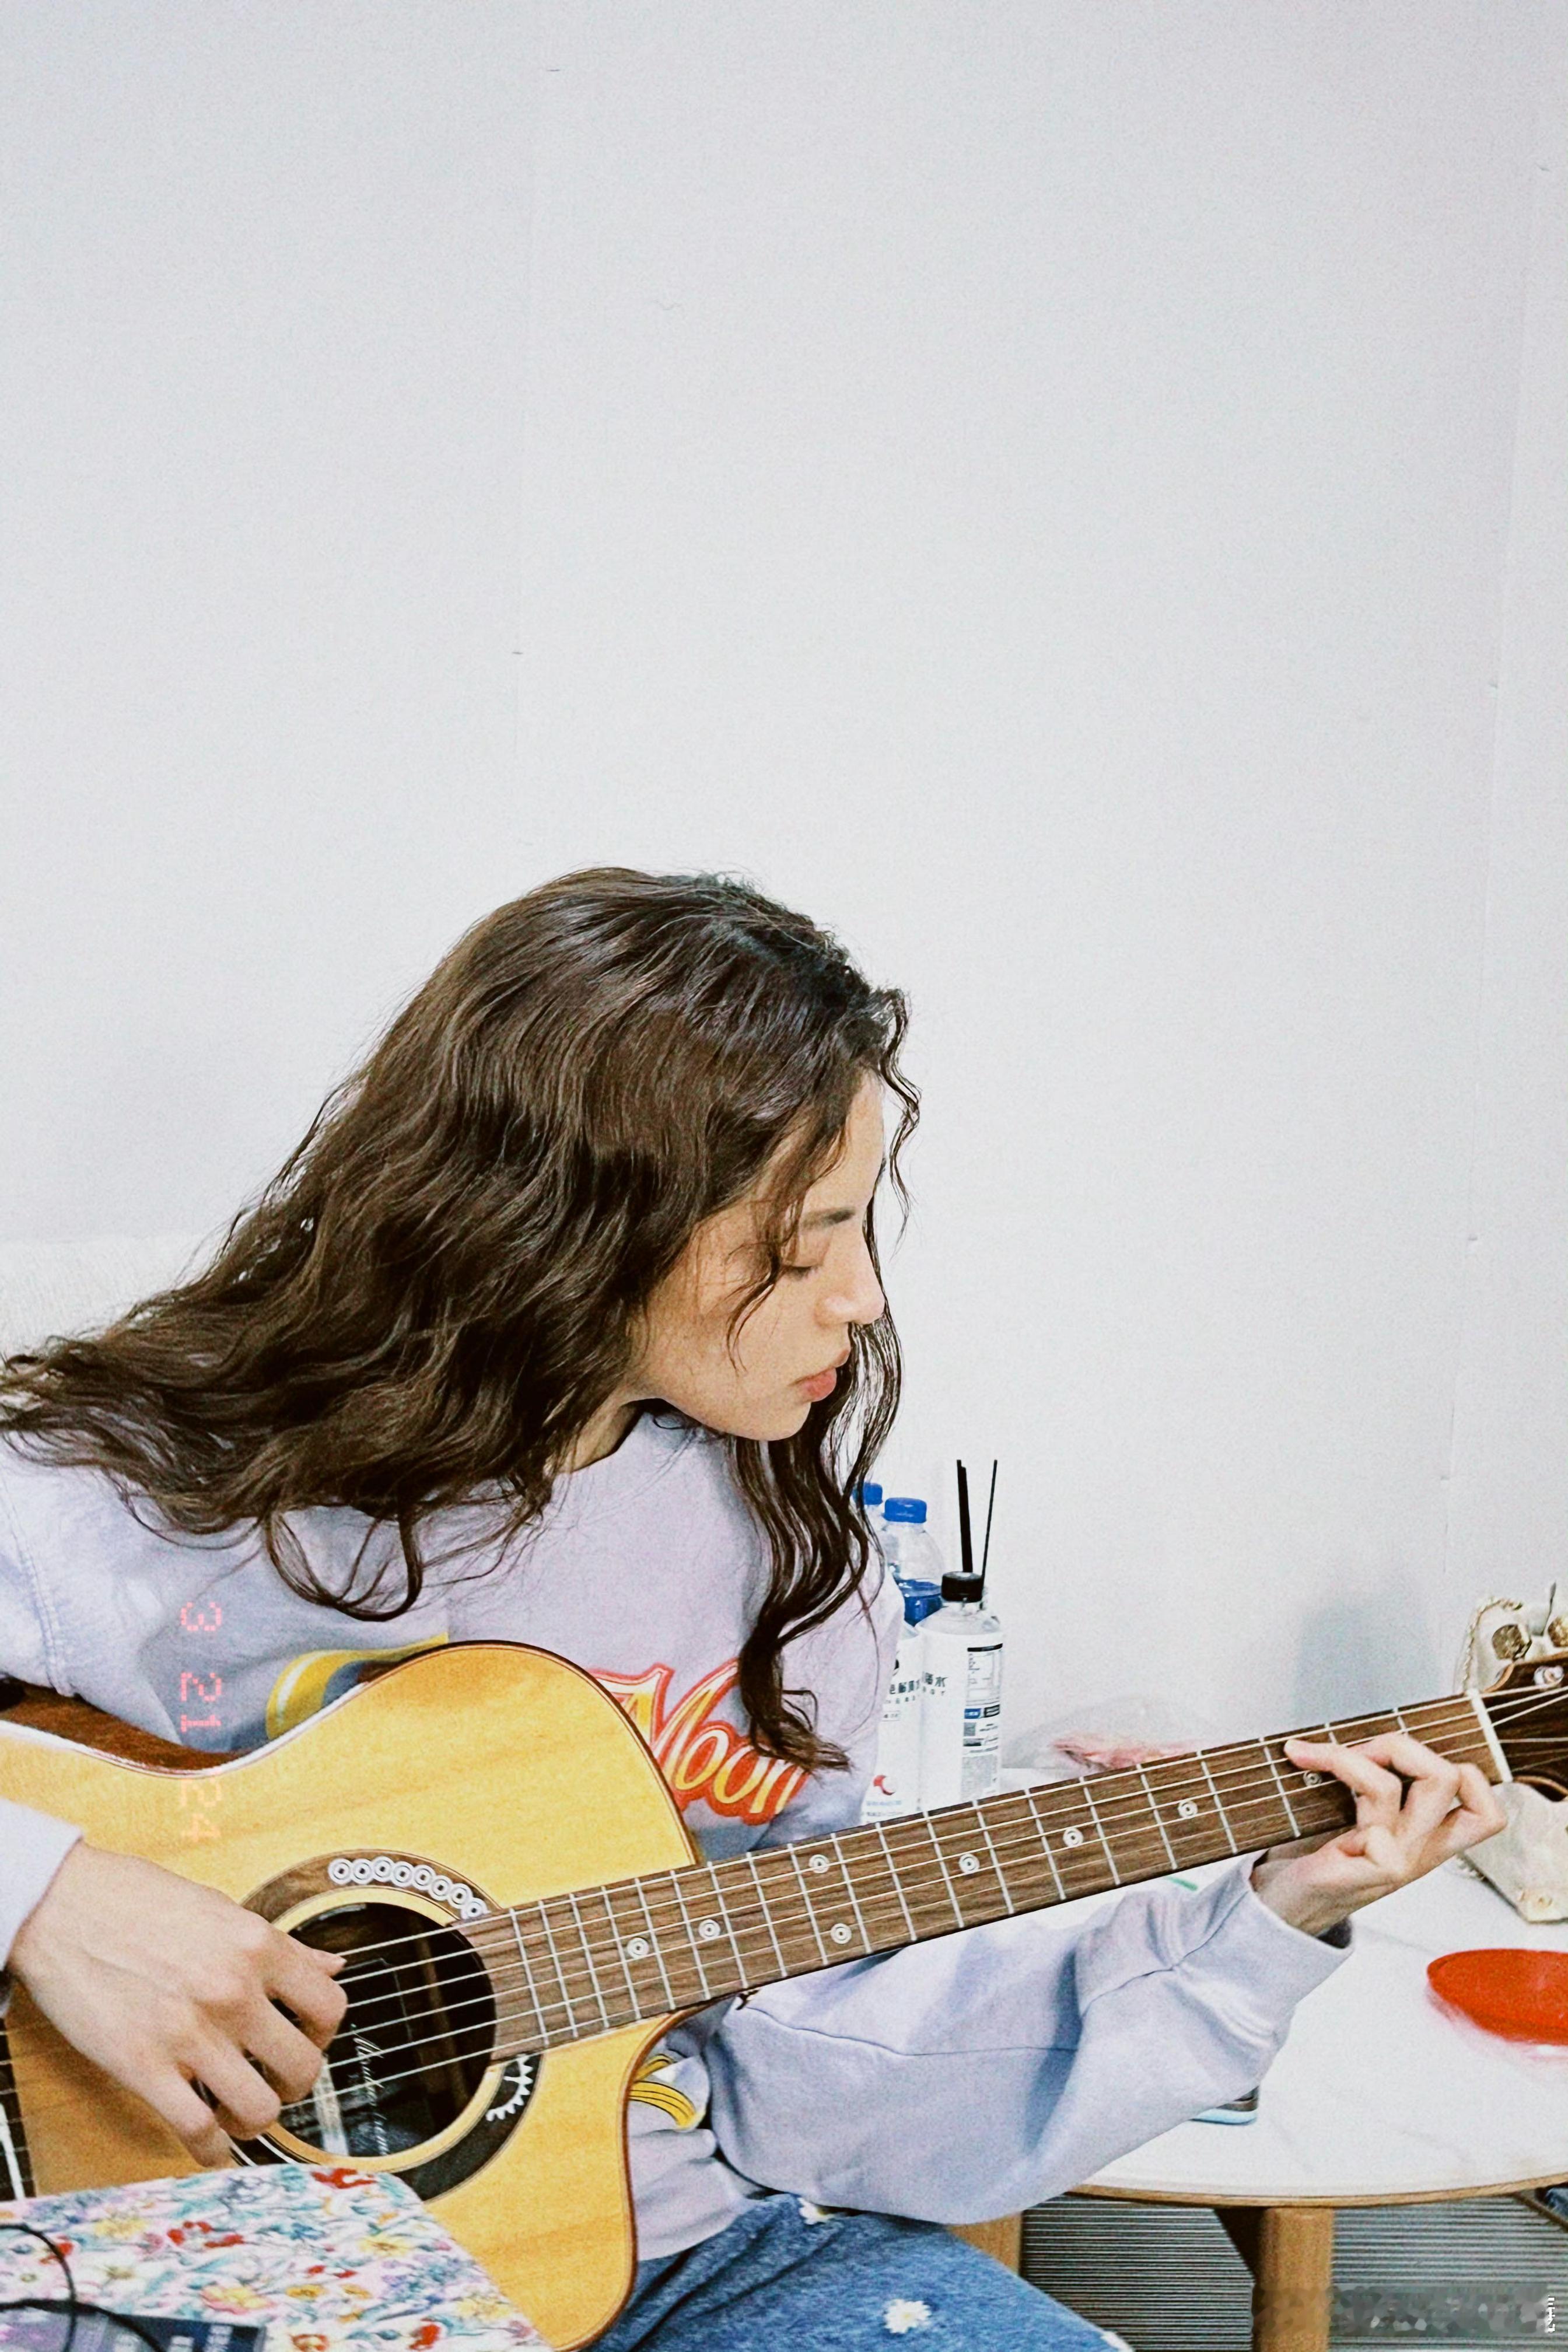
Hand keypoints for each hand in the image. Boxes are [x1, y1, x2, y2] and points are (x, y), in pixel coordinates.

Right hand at [9, 1841, 346, 2166]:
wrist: (62, 1906)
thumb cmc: (137, 1901)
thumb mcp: (221, 1909)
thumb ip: (280, 1946)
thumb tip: (332, 1966)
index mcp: (257, 1946)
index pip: (330, 2006)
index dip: (323, 2033)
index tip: (305, 2039)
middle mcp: (232, 1990)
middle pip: (302, 2067)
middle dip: (294, 2084)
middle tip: (274, 2080)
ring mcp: (189, 2031)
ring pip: (259, 2108)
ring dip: (254, 2119)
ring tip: (238, 2108)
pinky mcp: (142, 2065)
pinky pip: (196, 2130)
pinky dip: (210, 2149)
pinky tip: (208, 2141)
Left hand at [1249, 1732, 1506, 1938]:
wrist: (1284, 1903)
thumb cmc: (1319, 1853)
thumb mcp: (1365, 1816)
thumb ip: (1383, 1783)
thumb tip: (1370, 1734)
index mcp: (1427, 1836)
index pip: (1486, 1810)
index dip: (1465, 1772)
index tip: (1410, 1758)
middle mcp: (1418, 1850)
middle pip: (1450, 1778)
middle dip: (1399, 1744)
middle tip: (1357, 1751)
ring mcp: (1393, 1863)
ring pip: (1391, 1789)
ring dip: (1345, 1758)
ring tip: (1313, 1757)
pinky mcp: (1361, 1875)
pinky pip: (1370, 1832)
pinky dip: (1333, 1790)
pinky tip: (1303, 1792)